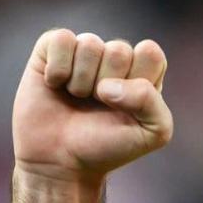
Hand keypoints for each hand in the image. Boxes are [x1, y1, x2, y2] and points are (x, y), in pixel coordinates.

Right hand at [12, 29, 171, 184]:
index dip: (137, 81)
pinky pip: (61, 39)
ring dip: (81, 82)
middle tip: (98, 106)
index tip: (127, 109)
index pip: (150, 52)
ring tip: (77, 99)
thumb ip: (151, 103)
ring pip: (89, 44)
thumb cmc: (107, 148)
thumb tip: (108, 85)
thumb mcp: (151, 134)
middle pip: (119, 50)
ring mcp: (82, 53)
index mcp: (143, 72)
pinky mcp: (51, 50)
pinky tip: (55, 85)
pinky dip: (58, 69)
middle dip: (107, 86)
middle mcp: (113, 59)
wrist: (61, 163)